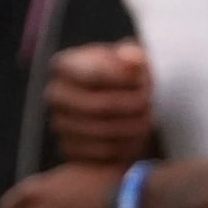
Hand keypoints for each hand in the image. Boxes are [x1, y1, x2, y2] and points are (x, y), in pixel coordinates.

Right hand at [46, 41, 155, 164]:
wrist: (117, 97)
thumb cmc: (124, 73)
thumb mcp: (131, 57)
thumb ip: (133, 55)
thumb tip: (133, 59)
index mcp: (66, 65)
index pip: (94, 75)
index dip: (125, 80)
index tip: (146, 80)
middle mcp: (56, 94)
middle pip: (100, 106)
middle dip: (133, 105)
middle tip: (151, 101)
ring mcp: (59, 123)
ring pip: (103, 131)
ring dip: (133, 126)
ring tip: (149, 116)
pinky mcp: (69, 148)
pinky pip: (101, 152)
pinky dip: (125, 145)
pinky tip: (137, 134)